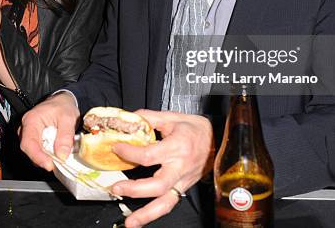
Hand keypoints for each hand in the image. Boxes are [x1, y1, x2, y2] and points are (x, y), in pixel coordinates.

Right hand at [20, 92, 80, 170]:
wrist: (61, 101)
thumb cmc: (63, 106)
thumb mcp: (68, 118)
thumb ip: (65, 136)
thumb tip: (62, 155)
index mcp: (31, 120)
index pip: (28, 143)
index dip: (37, 157)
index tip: (49, 165)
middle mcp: (25, 128)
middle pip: (29, 150)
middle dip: (42, 159)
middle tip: (58, 164)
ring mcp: (28, 135)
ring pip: (33, 152)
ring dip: (45, 158)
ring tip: (59, 157)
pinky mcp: (33, 140)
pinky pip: (37, 151)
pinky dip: (47, 155)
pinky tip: (56, 154)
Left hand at [110, 110, 214, 227]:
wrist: (218, 140)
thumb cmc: (196, 129)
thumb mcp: (172, 117)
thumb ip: (149, 118)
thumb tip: (128, 119)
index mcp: (177, 146)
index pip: (150, 155)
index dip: (130, 153)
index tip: (116, 148)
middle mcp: (180, 167)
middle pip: (158, 185)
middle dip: (135, 189)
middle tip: (116, 188)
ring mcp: (183, 181)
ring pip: (165, 203)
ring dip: (146, 214)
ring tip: (129, 221)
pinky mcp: (182, 188)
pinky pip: (168, 204)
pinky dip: (153, 214)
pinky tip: (139, 220)